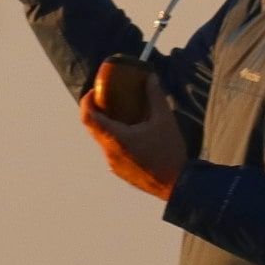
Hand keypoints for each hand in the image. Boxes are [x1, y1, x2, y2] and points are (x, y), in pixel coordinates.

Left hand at [79, 74, 187, 200]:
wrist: (178, 186)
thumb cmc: (170, 153)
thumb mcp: (165, 120)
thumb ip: (155, 97)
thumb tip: (150, 78)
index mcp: (116, 139)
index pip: (88, 117)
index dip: (86, 101)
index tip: (94, 91)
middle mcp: (109, 153)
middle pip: (93, 128)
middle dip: (97, 111)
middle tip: (108, 98)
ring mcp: (113, 164)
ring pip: (102, 140)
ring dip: (108, 126)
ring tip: (124, 114)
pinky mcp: (119, 172)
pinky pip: (111, 151)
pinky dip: (116, 139)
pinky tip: (133, 134)